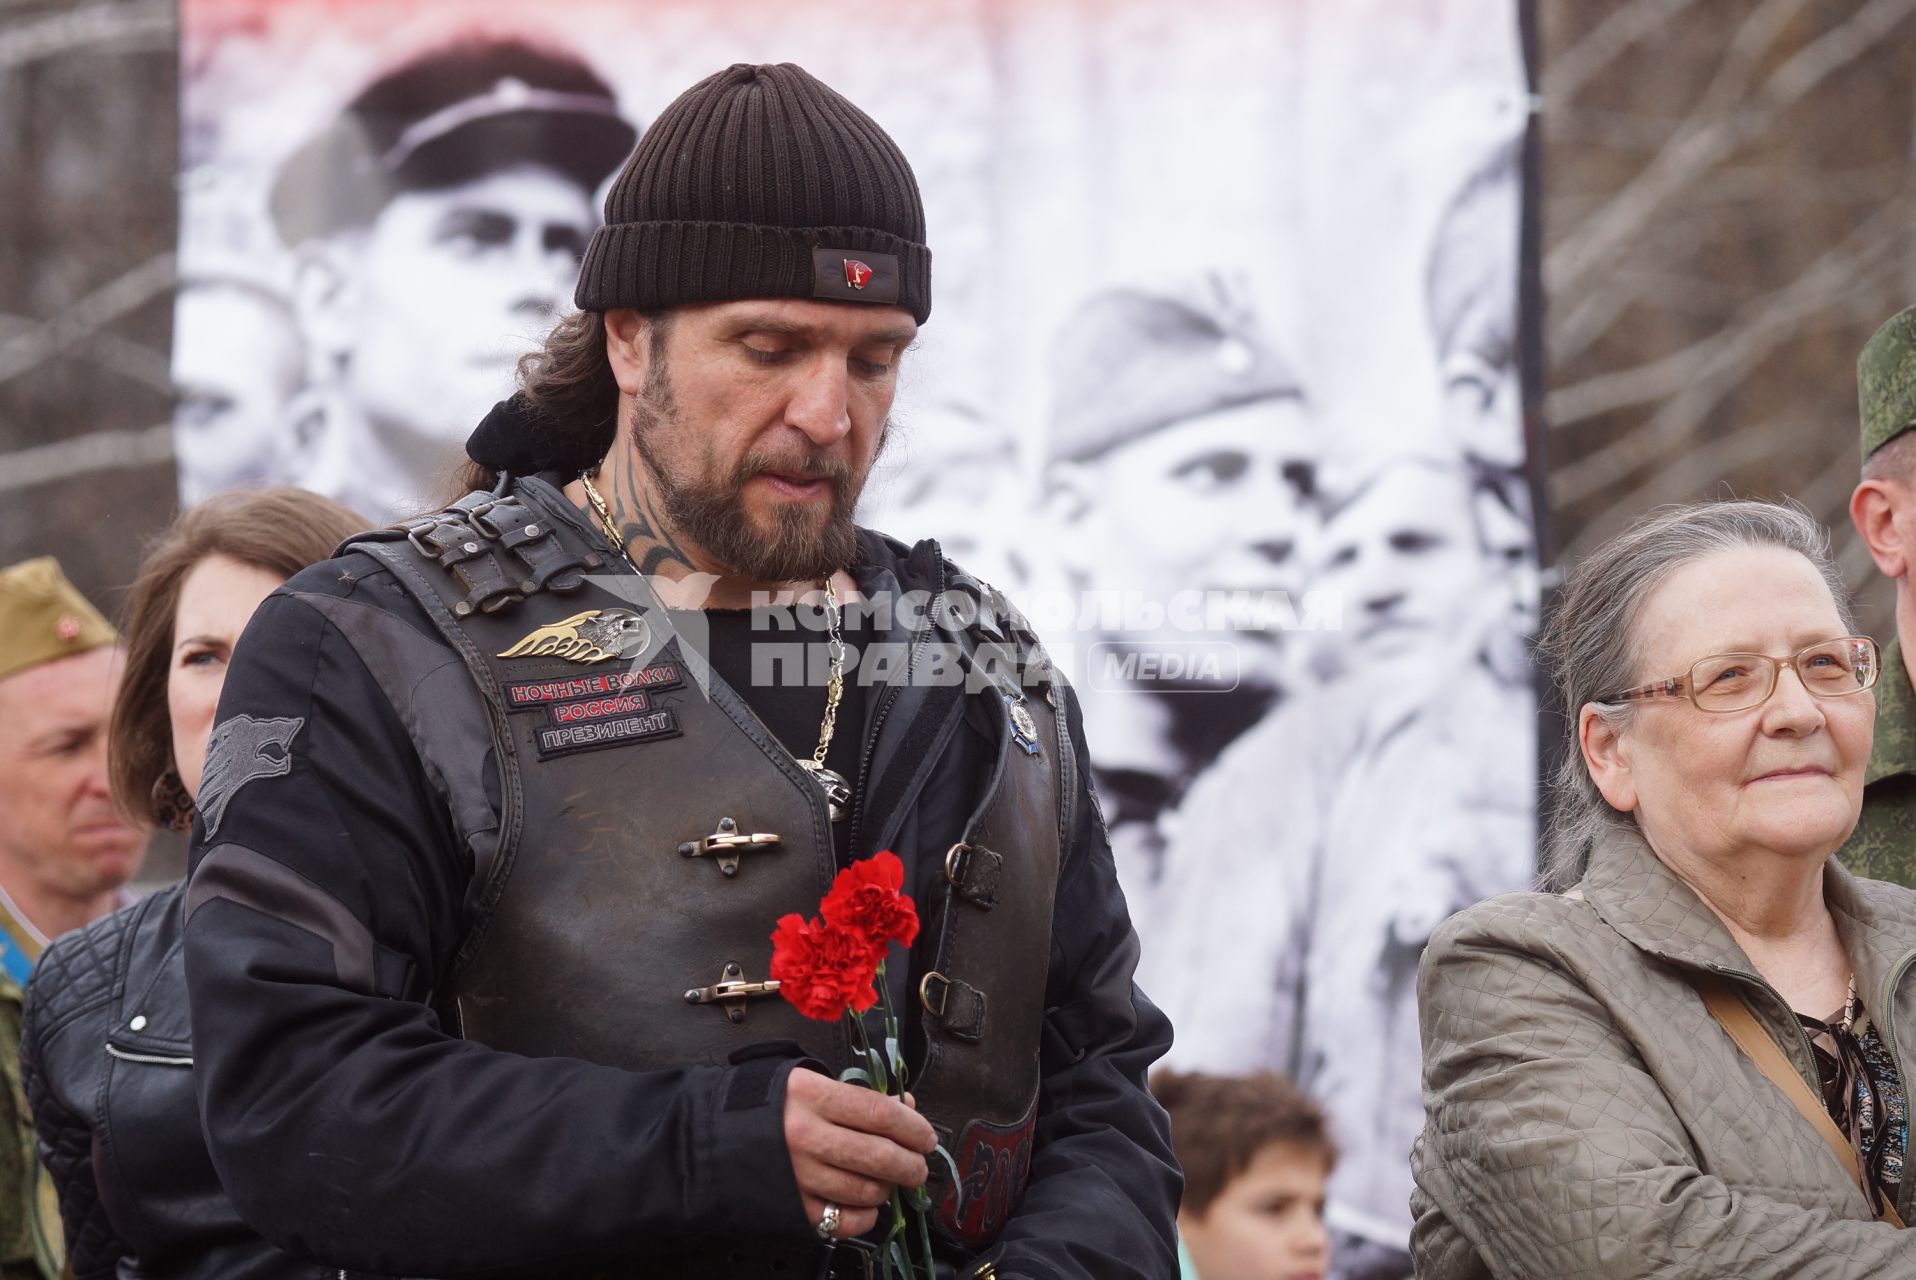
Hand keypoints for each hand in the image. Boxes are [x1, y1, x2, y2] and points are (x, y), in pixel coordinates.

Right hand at [784, 1068, 935, 1239]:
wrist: (719, 1138)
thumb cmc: (774, 1108)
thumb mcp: (812, 1085)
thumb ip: (860, 1096)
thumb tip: (907, 1107)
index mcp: (812, 1096)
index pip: (880, 1113)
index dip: (914, 1127)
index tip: (926, 1137)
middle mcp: (806, 1136)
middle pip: (879, 1155)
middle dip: (911, 1164)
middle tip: (918, 1165)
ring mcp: (800, 1174)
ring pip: (867, 1189)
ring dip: (889, 1188)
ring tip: (888, 1180)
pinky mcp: (795, 1206)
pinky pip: (846, 1220)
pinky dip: (866, 1215)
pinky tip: (866, 1203)